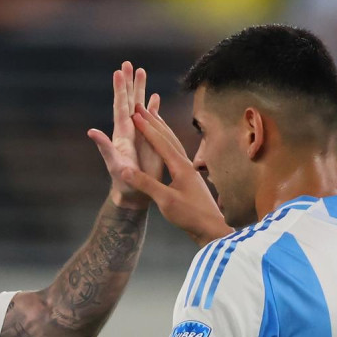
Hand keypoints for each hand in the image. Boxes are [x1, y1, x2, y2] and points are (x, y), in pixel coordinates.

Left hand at [87, 62, 162, 210]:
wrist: (134, 193)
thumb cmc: (123, 181)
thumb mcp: (113, 164)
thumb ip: (103, 147)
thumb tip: (91, 131)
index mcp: (122, 133)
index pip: (120, 106)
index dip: (120, 89)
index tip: (118, 71)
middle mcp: (130, 129)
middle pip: (130, 100)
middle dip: (129, 82)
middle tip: (128, 63)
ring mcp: (140, 133)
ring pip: (141, 106)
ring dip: (141, 89)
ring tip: (141, 71)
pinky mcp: (149, 139)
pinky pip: (152, 118)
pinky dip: (153, 106)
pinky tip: (155, 97)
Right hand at [127, 107, 232, 244]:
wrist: (211, 229)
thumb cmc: (190, 216)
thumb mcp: (165, 201)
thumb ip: (146, 184)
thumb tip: (125, 171)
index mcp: (180, 167)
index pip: (160, 142)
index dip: (147, 128)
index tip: (135, 114)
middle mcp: (186, 164)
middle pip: (168, 137)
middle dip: (153, 122)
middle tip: (141, 108)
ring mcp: (189, 171)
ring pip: (173, 144)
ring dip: (161, 130)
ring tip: (152, 118)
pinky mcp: (189, 179)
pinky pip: (175, 154)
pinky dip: (167, 144)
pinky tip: (165, 147)